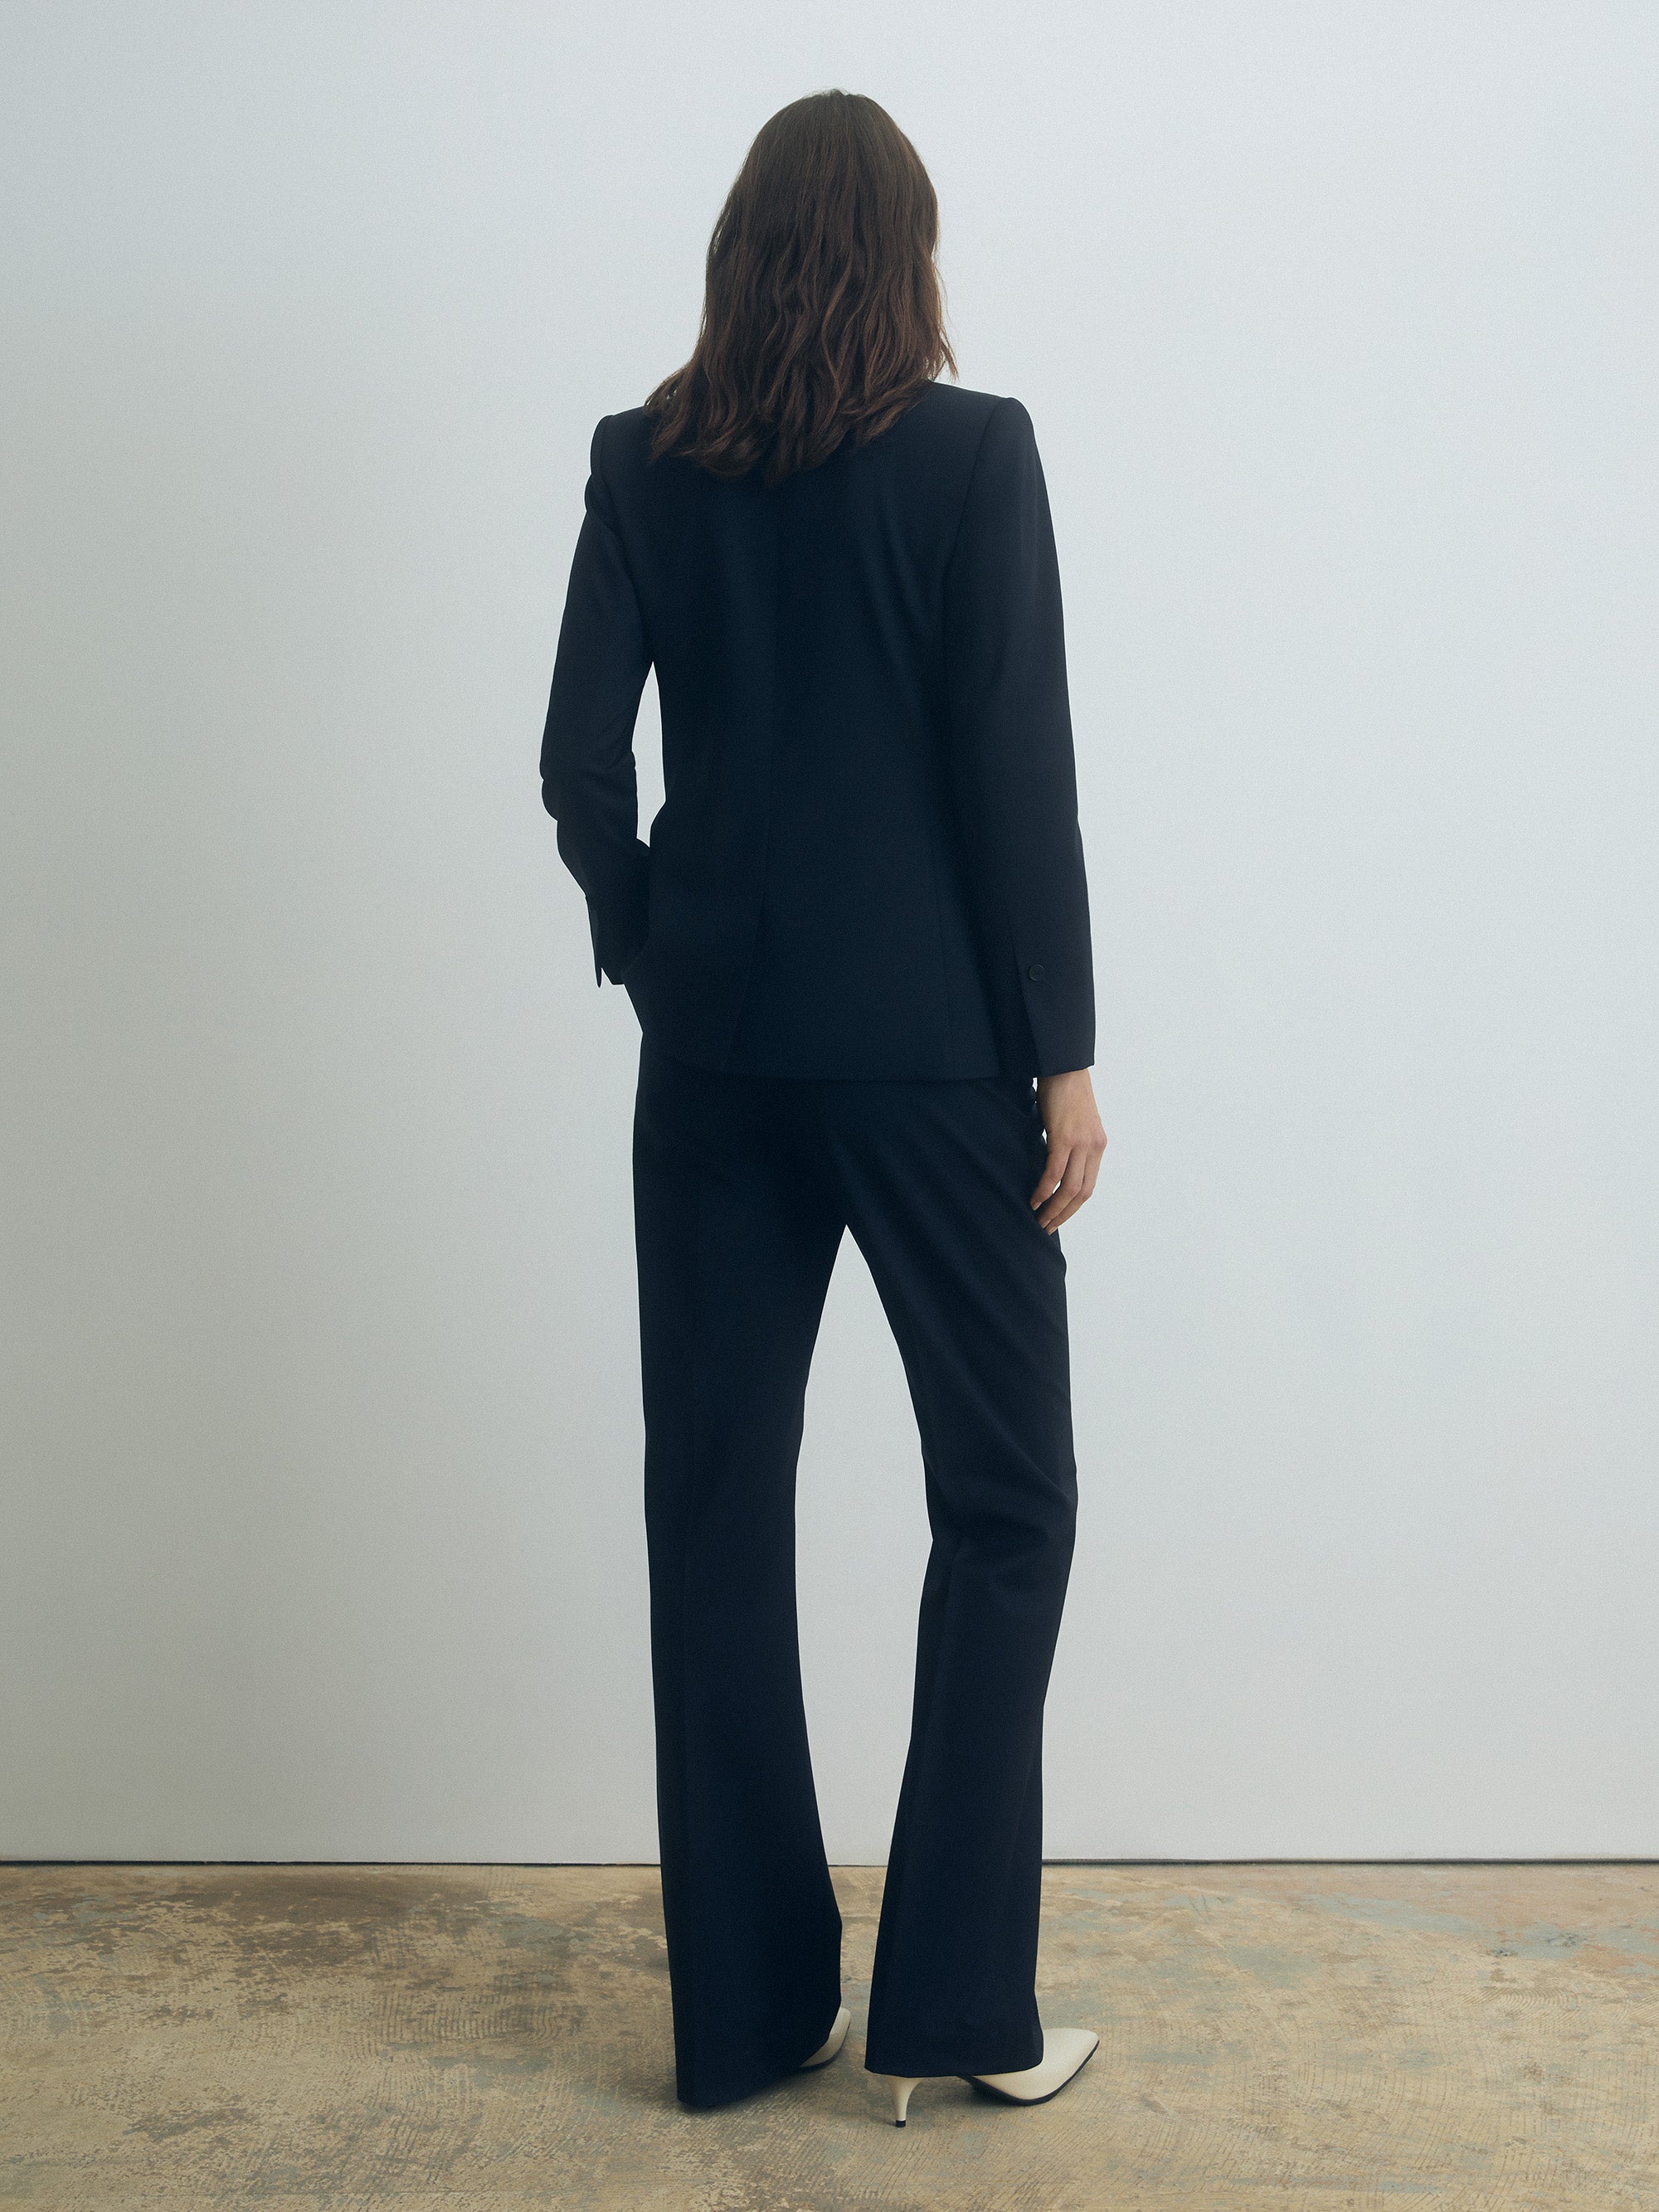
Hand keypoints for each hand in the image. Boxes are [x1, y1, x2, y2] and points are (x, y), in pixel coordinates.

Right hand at [1030, 1068, 1107, 1233]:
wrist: (1064, 1065)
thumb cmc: (1064, 1091)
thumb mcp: (1073, 1123)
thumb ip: (1070, 1145)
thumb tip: (1053, 1164)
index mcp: (1098, 1146)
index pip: (1088, 1186)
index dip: (1072, 1206)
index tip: (1057, 1218)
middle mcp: (1094, 1147)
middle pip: (1082, 1192)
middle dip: (1064, 1214)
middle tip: (1047, 1227)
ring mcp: (1081, 1142)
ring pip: (1070, 1187)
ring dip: (1054, 1208)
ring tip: (1039, 1220)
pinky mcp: (1065, 1136)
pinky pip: (1055, 1171)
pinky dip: (1044, 1189)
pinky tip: (1034, 1200)